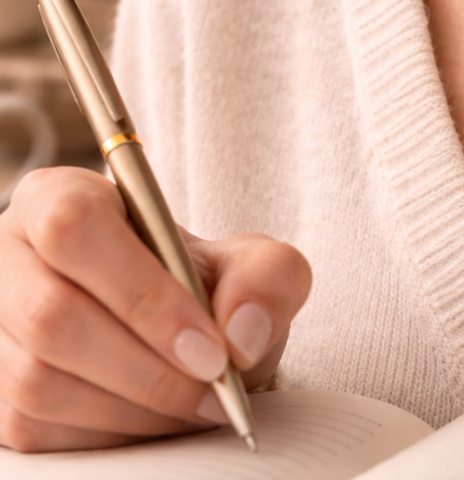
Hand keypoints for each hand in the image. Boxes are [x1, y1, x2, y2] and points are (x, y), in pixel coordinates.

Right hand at [0, 167, 311, 451]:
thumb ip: (268, 278)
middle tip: (216, 384)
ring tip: (198, 401)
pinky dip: (113, 434)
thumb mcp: (252, 263)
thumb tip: (241, 333)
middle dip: (149, 367)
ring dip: (136, 407)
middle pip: (52, 315)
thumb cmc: (203, 285)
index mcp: (59, 198)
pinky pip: (38, 429)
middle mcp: (10, 257)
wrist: (177, 331)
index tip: (212, 346)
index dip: (143, 293)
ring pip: (40, 382)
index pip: (73, 228)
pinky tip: (159, 417)